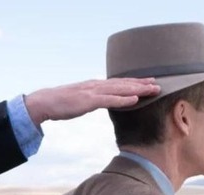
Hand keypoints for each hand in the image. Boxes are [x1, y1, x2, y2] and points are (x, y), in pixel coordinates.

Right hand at [24, 78, 159, 123]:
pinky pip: (109, 100)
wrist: (45, 102)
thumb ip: (93, 99)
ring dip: (138, 89)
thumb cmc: (62, 103)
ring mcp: (93, 92)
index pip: (119, 83)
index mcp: (96, 85)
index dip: (135, 83)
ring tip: (153, 89)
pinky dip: (123, 99)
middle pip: (124, 84)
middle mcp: (97, 85)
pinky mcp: (89, 101)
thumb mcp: (81, 100)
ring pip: (120, 89)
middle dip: (142, 84)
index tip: (149, 82)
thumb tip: (102, 101)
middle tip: (159, 84)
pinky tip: (135, 100)